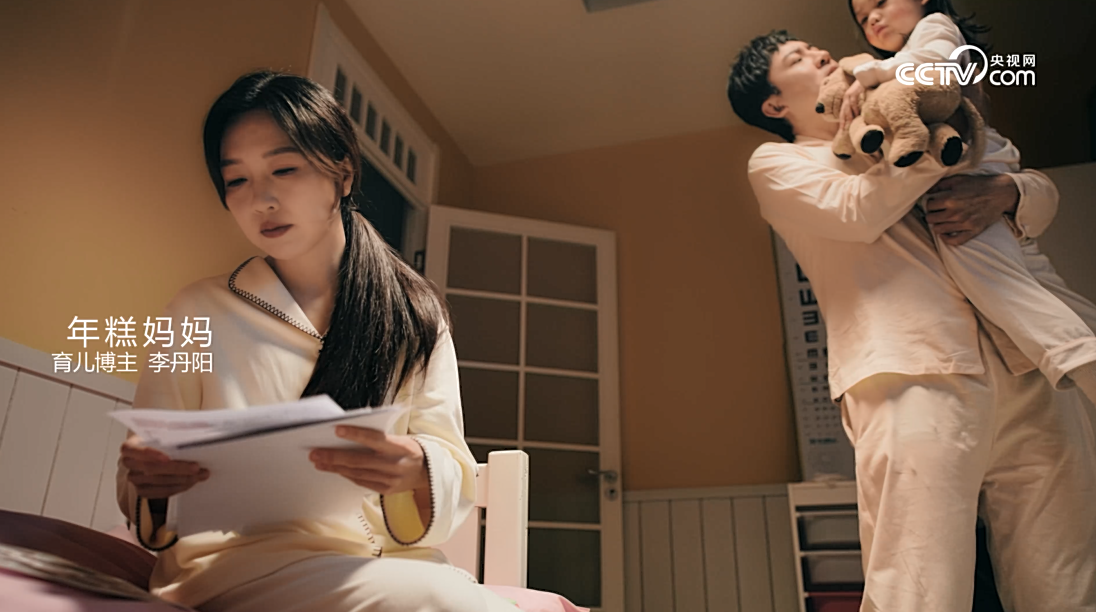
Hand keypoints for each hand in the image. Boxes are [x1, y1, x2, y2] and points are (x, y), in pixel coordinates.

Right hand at [122, 435, 208, 498]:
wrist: (151, 454)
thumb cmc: (157, 441)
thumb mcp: (159, 433)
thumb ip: (169, 434)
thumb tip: (193, 433)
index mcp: (129, 447)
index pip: (134, 450)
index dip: (150, 454)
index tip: (167, 457)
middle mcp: (128, 464)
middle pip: (152, 469)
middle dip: (177, 468)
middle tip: (196, 467)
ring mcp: (134, 479)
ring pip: (159, 482)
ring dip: (183, 479)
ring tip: (201, 474)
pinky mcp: (142, 491)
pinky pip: (161, 492)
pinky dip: (179, 487)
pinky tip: (191, 482)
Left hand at [310, 427, 426, 494]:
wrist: (429, 473)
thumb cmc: (409, 450)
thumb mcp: (402, 439)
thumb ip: (379, 438)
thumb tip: (348, 435)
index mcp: (402, 448)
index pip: (376, 439)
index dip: (356, 434)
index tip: (336, 429)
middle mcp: (397, 465)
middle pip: (360, 460)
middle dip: (335, 456)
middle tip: (314, 452)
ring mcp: (392, 480)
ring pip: (357, 473)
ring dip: (335, 467)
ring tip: (318, 461)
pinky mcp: (387, 491)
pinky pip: (361, 482)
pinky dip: (346, 475)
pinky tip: (334, 469)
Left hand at [839, 80, 865, 130]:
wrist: (866, 76)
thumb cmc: (865, 87)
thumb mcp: (860, 97)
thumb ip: (858, 104)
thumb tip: (859, 115)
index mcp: (847, 99)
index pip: (843, 112)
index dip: (842, 120)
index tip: (842, 129)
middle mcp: (846, 97)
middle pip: (843, 111)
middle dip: (842, 121)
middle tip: (843, 129)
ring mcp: (849, 95)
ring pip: (847, 108)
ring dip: (849, 116)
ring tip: (850, 124)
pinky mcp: (853, 92)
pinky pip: (853, 102)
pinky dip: (854, 109)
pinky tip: (856, 114)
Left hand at [924, 174, 1018, 245]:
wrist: (1001, 192)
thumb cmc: (980, 184)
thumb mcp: (959, 180)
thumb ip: (941, 185)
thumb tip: (927, 191)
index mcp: (950, 199)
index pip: (929, 206)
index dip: (929, 204)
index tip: (933, 203)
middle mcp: (955, 213)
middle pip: (931, 219)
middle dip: (931, 215)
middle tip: (935, 212)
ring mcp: (964, 223)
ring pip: (939, 230)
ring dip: (937, 225)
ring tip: (940, 221)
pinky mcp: (973, 230)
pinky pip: (955, 241)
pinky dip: (947, 239)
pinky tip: (944, 234)